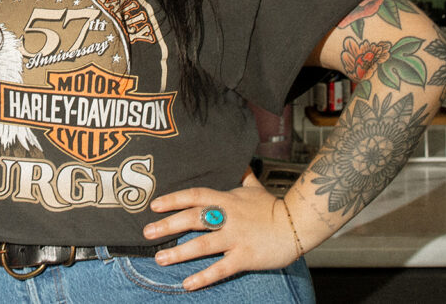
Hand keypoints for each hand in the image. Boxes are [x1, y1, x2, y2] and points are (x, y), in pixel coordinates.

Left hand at [143, 172, 298, 290]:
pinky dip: (203, 277)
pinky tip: (187, 283)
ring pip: (202, 244)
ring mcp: (235, 237)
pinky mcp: (245, 256)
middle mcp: (227, 217)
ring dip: (179, 253)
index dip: (173, 199)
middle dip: (168, 225)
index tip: (154, 205)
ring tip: (159, 258)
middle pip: (192, 219)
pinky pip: (220, 268)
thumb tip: (240, 162)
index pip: (195, 195)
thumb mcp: (255, 187)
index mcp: (227, 199)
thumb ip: (243, 176)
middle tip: (147, 232)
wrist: (297, 224)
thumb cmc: (273, 207)